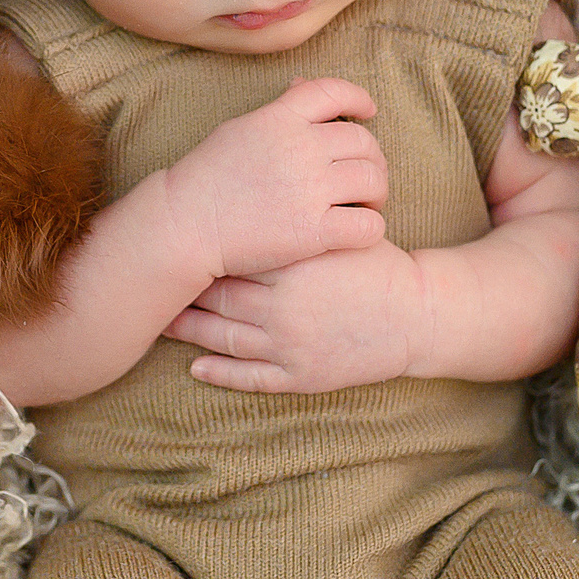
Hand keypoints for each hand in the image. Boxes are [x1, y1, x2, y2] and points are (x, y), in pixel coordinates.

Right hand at [160, 77, 387, 277]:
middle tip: (368, 174)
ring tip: (367, 203)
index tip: (369, 112)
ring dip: (378, 192)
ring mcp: (308, 189)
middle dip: (373, 157)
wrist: (184, 224)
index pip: (334, 92)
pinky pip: (367, 225)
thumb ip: (279, 111)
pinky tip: (360, 229)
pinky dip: (372, 226)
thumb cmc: (206, 178)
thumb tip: (303, 87)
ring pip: (372, 180)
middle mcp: (300, 148)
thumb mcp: (240, 129)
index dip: (359, 98)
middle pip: (363, 140)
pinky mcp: (313, 231)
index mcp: (280, 118)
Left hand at [163, 239, 428, 394]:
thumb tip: (254, 199)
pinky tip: (195, 367)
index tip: (179, 247)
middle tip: (159, 282)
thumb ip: (298, 222)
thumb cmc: (378, 267)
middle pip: (220, 299)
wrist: (418, 316)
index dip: (203, 256)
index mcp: (294, 267)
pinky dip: (219, 374)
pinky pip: (250, 378)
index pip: (233, 260)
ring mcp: (290, 347)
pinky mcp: (300, 376)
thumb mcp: (339, 236)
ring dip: (191, 332)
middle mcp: (285, 309)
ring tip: (164, 322)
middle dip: (187, 292)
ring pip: (226, 340)